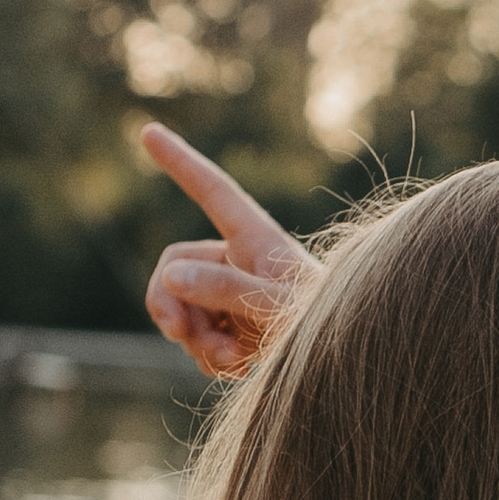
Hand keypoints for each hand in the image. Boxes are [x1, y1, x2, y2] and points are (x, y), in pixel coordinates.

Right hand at [138, 123, 311, 375]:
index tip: (148, 131)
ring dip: (196, 340)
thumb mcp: (278, 307)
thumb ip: (227, 289)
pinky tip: (241, 368)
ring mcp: (234, 297)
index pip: (213, 192)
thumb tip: (173, 277)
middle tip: (179, 334)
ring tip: (234, 360)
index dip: (180, 162)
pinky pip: (197, 341)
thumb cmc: (325, 327)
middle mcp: (240, 262)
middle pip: (174, 266)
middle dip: (170, 302)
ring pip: (181, 309)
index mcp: (256, 240)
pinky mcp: (235, 330)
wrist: (350, 367)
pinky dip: (211, 359)